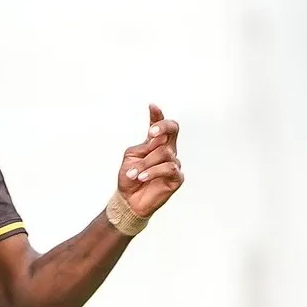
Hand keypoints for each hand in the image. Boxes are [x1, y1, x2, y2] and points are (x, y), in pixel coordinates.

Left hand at [118, 104, 183, 218]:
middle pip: (173, 129)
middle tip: (150, 134)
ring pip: (164, 153)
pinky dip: (153, 172)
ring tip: (133, 174)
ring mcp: (174, 163)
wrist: (128, 200)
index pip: (160, 126)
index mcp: (154, 143)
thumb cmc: (129, 178)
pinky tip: (142, 177)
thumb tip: (157, 142)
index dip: (157, 116)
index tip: (152, 106)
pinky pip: (168, 168)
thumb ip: (144, 147)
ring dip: (146, 164)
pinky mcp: (177, 178)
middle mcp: (167, 150)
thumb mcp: (131, 157)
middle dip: (162, 127)